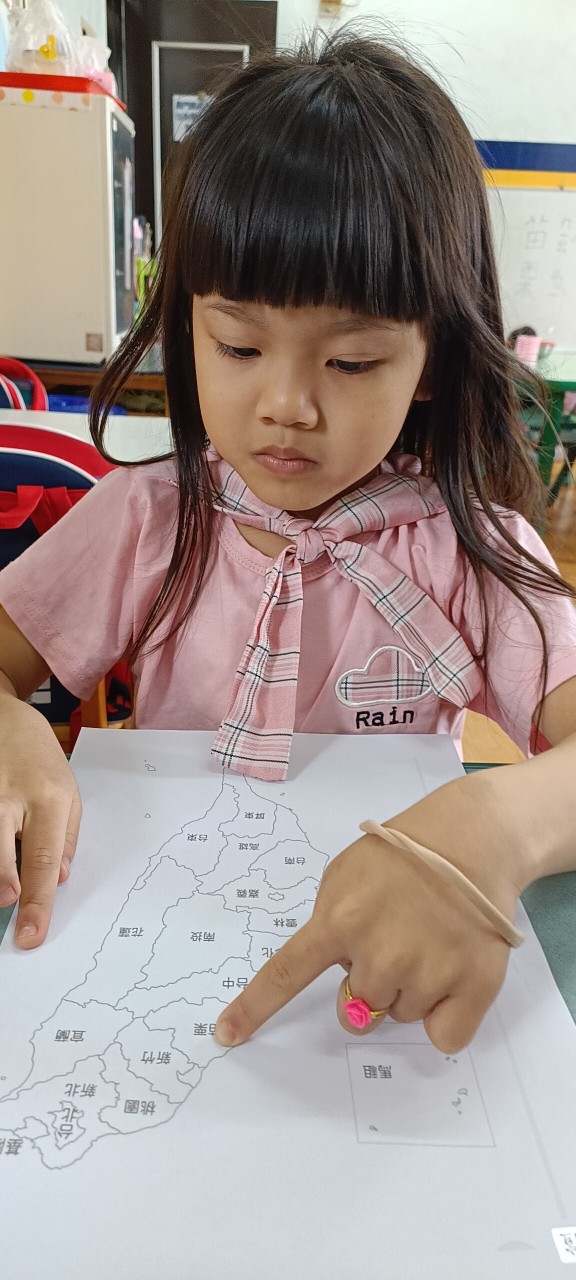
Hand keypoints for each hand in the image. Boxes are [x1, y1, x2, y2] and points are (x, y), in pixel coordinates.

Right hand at [0, 694, 80, 947]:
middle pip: (2, 860)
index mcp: (47, 799)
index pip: (42, 862)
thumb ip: (65, 839)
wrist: (2, 716)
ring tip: (5, 884)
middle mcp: (9, 800)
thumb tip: (57, 881)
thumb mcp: (68, 791)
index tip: (31, 935)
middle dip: (5, 891)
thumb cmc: (38, 757)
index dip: (36, 903)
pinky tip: (1, 862)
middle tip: (11, 911)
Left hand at [215, 813, 520, 1054]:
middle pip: (357, 1007)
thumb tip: (338, 973)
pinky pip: (444, 1036)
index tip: (226, 1035)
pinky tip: (452, 971)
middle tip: (394, 938)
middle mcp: (380, 952)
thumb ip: (329, 923)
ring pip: (401, 1017)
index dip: (254, 1008)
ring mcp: (428, 971)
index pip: (286, 974)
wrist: (473, 840)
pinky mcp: (474, 986)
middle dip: (369, 981)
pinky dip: (446, 1014)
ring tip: (428, 939)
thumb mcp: (345, 876)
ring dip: (409, 989)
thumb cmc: (402, 857)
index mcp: (340, 920)